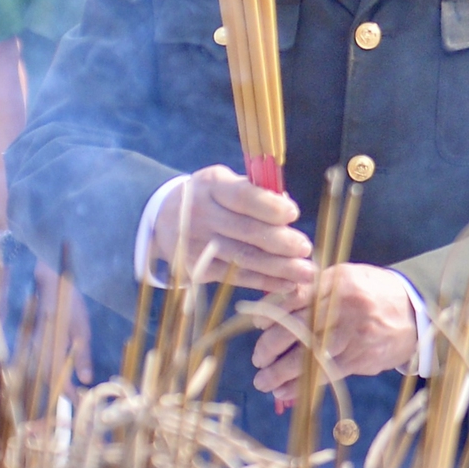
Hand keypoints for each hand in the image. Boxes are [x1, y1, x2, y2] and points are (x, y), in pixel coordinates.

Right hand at [150, 166, 311, 291]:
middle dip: (279, 241)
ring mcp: (198, 245)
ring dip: (278, 268)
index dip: (268, 206)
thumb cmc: (208, 197)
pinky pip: (236, 277)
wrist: (162, 220)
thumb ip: (254, 191)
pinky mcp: (198, 269)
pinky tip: (287, 285)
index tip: (293, 213)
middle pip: (244, 230)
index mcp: (211, 186)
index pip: (241, 195)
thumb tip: (287, 203)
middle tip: (305, 248)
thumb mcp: (222, 183)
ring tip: (306, 272)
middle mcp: (201, 215)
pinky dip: (263, 282)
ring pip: (243, 258)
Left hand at [250, 263, 417, 397]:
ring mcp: (353, 333)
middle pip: (296, 328)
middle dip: (270, 347)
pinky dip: (301, 385)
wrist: (416, 312)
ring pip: (307, 355)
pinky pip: (324, 373)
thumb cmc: (372, 294)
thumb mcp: (347, 278)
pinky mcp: (360, 357)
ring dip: (280, 373)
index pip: (294, 297)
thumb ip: (315, 289)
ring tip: (264, 382)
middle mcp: (344, 305)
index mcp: (337, 281)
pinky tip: (285, 390)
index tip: (257, 326)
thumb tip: (272, 311)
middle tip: (258, 359)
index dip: (271, 313)